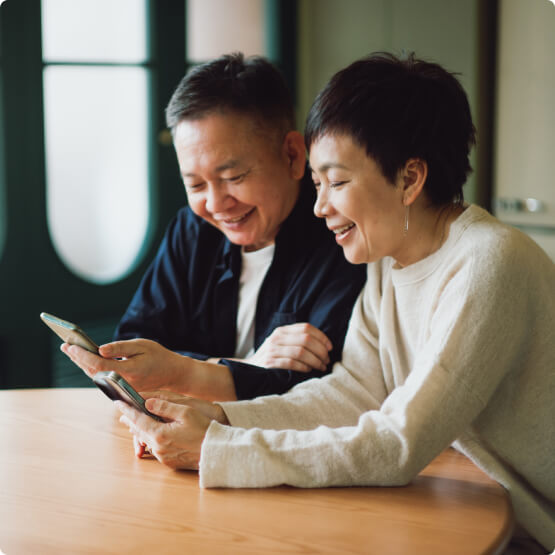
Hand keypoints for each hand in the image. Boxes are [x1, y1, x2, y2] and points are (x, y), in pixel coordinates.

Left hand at [61, 338, 185, 392]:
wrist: (172, 373)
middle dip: (78, 358)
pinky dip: (91, 367)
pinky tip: (84, 359)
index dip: (82, 355)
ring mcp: (121, 387)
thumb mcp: (142, 345)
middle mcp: (122, 382)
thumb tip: (99, 349)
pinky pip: (102, 377)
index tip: (70, 345)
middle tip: (65, 345)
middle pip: (93, 371)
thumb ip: (120, 348)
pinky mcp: (120, 387)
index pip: (99, 364)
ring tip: (71, 350)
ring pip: (96, 375)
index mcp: (129, 371)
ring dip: (82, 363)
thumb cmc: (158, 356)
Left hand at [116, 395, 226, 469]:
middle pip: (139, 431)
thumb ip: (165, 407)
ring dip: (140, 429)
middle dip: (131, 420)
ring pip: (146, 440)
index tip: (119, 402)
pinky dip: (151, 438)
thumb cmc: (204, 429)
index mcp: (160, 434)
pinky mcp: (169, 462)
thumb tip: (147, 403)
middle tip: (123, 411)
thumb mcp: (186, 412)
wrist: (216, 452)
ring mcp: (163, 456)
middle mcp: (158, 448)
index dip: (127, 410)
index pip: (138, 419)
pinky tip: (152, 433)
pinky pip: (155, 448)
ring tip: (135, 421)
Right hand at [246, 322, 332, 371]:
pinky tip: (309, 370)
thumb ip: (297, 339)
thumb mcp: (282, 343)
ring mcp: (272, 350)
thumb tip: (323, 343)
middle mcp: (277, 338)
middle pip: (306, 340)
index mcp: (282, 330)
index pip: (306, 328)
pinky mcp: (270, 363)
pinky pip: (292, 363)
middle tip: (327, 360)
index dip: (321, 337)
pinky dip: (304, 367)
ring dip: (315, 360)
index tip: (329, 347)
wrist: (250, 369)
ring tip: (321, 366)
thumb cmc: (273, 356)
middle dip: (321, 351)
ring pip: (301, 352)